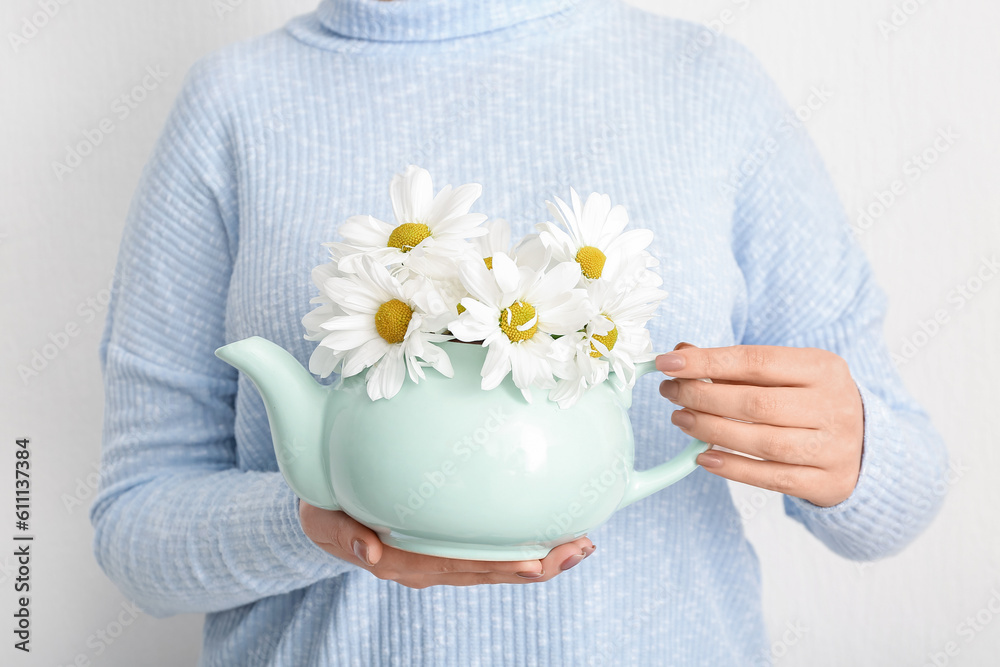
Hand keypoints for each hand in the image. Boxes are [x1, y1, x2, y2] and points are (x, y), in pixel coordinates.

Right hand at [299, 501, 594, 587]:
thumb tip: (369, 554)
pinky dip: (522, 542)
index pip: (461, 567)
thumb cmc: (325, 510)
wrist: (323, 513)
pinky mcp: (447, 544)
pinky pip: (489, 549)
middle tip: (582, 547)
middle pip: (491, 570)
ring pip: (497, 563)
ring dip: (542, 556)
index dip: (501, 566)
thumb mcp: (323, 521)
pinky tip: (552, 532)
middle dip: (540, 563)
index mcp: (405, 562)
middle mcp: (429, 565)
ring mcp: (441, 557)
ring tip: (582, 543)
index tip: (538, 561)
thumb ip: (343, 537)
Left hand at [656, 343, 863, 506]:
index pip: (756, 361)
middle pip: (756, 403)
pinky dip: (733, 468)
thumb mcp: (785, 373)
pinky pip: (771, 477)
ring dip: (711, 430)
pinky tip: (703, 456)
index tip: (668, 362)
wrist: (864, 445)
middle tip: (671, 393)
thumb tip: (681, 353)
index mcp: (823, 368)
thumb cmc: (809, 402)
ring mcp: (833, 447)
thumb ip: (735, 364)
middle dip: (703, 397)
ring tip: (680, 419)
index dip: (707, 361)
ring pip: (762, 441)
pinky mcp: (826, 482)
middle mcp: (833, 406)